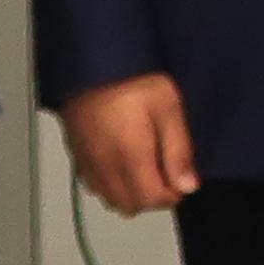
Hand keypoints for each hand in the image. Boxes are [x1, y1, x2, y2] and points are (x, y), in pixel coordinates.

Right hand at [60, 70, 197, 215]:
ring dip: (130, 193)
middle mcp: (105, 165)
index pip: (152, 199)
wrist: (93, 59)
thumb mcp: (168, 107)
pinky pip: (92, 184)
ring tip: (144, 168)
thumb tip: (187, 185)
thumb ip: (178, 150)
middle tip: (165, 174)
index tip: (181, 180)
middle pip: (129, 206)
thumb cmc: (133, 78)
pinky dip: (109, 184)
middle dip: (151, 197)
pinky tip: (121, 163)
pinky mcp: (76, 152)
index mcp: (130, 156)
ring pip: (109, 199)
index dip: (172, 195)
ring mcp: (87, 161)